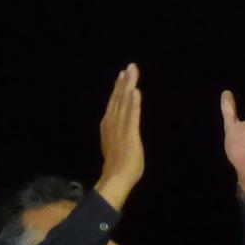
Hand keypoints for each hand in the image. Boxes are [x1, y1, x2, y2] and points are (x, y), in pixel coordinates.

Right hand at [94, 63, 143, 210]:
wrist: (116, 177)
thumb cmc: (118, 163)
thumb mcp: (115, 141)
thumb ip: (117, 129)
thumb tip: (120, 122)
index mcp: (108, 124)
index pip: (114, 102)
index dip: (118, 87)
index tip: (122, 74)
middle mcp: (112, 122)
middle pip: (118, 98)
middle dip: (124, 82)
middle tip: (130, 67)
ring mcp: (120, 127)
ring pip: (124, 103)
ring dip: (128, 86)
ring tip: (132, 72)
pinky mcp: (129, 134)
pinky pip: (132, 116)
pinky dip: (133, 104)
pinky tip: (135, 92)